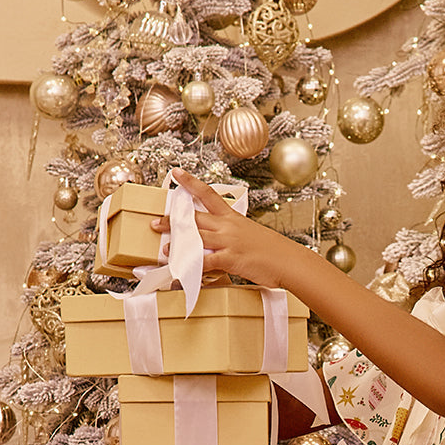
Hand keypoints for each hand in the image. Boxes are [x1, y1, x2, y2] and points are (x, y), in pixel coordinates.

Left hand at [151, 168, 287, 285]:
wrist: (289, 260)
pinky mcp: (231, 259)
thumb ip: (234, 235)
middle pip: (195, 218)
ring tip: (163, 248)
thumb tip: (222, 242)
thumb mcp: (251, 235)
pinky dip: (193, 267)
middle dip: (173, 219)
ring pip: (197, 238)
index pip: (208, 194)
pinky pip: (207, 262)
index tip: (176, 173)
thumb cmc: (273, 251)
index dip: (190, 183)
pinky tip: (183, 271)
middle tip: (155, 221)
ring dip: (178, 243)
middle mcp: (228, 226)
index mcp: (232, 217)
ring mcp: (229, 242)